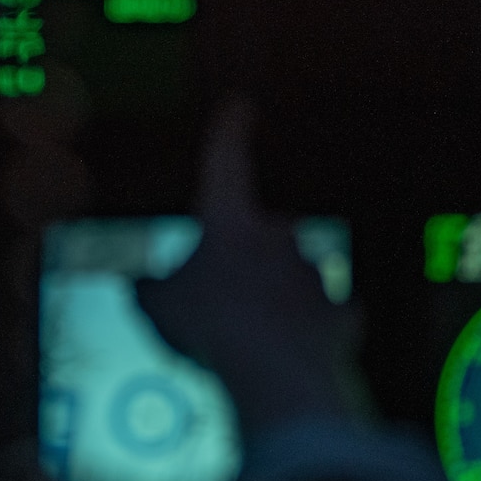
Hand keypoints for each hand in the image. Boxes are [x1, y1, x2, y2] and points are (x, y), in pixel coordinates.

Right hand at [135, 99, 366, 433]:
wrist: (274, 374)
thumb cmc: (208, 327)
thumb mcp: (157, 307)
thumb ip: (149, 290)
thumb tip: (138, 285)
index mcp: (231, 222)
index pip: (226, 162)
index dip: (229, 132)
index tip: (241, 105)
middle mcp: (279, 237)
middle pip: (267, 230)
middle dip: (251, 253)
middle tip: (226, 293)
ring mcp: (316, 275)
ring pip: (296, 274)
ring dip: (279, 295)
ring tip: (253, 337)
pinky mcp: (341, 315)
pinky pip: (327, 318)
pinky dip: (314, 330)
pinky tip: (296, 351)